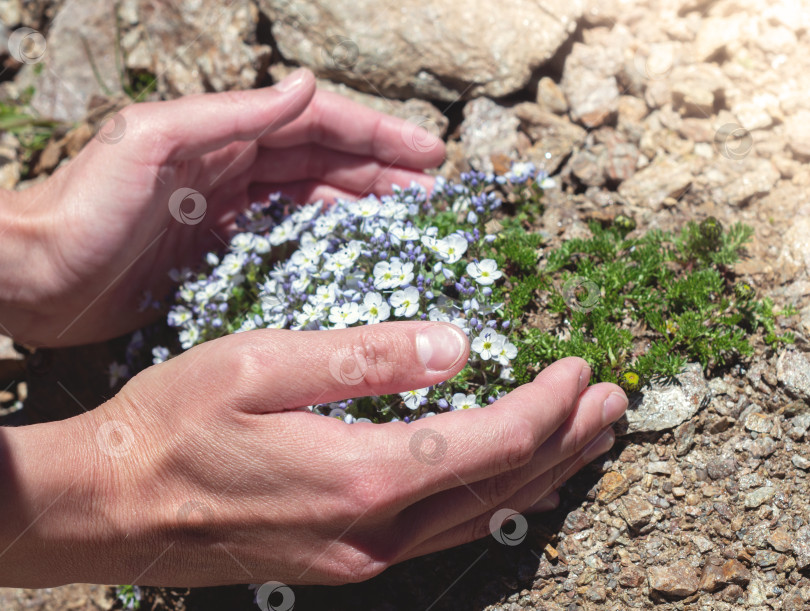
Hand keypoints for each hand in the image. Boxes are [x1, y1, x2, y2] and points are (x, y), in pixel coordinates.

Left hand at [0, 68, 444, 346]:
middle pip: (322, 161)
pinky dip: (318, 240)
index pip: (315, 125)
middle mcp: (229, 165)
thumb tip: (306, 84)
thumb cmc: (80, 206)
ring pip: (307, 199)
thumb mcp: (152, 142)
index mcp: (221, 134)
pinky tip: (347, 252)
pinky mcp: (213, 251)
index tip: (429, 154)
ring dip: (358, 205)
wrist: (30, 275)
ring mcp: (224, 209)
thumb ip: (231, 114)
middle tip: (430, 194)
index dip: (376, 135)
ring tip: (405, 221)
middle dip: (380, 171)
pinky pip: (281, 238)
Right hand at [0, 322, 626, 586]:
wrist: (113, 504)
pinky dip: (492, 500)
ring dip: (541, 473)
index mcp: (365, 474)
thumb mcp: (265, 364)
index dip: (547, 402)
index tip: (578, 363)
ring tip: (587, 440)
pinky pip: (443, 531)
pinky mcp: (345, 555)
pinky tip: (511, 484)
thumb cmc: (177, 424)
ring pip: (481, 516)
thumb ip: (368, 357)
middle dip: (566, 440)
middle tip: (614, 402)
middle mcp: (376, 528)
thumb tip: (459, 344)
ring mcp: (363, 553)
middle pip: (503, 485)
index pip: (492, 438)